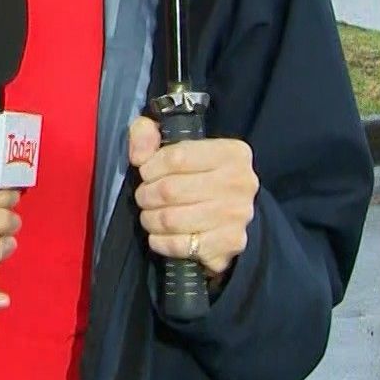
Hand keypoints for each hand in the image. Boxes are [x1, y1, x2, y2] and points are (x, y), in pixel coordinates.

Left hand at [129, 117, 256, 278]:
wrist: (231, 212)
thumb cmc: (198, 174)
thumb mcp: (174, 142)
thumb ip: (147, 134)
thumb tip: (139, 155)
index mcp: (232, 152)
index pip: (176, 157)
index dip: (150, 167)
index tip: (145, 172)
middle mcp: (240, 183)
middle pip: (170, 190)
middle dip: (146, 195)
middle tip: (144, 196)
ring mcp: (237, 216)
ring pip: (171, 219)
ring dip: (150, 219)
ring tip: (150, 215)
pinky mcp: (229, 244)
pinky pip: (179, 246)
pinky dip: (161, 241)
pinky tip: (161, 234)